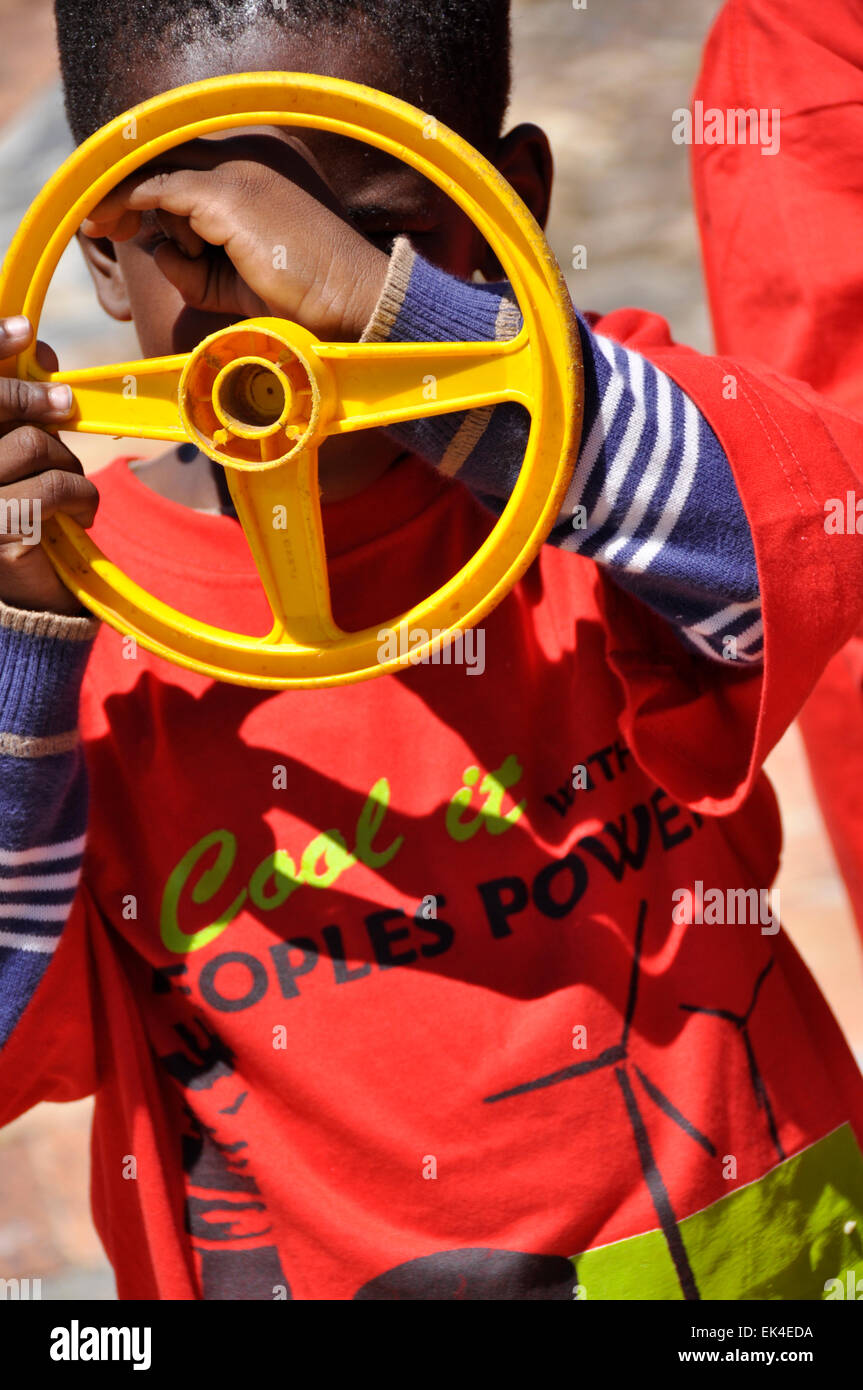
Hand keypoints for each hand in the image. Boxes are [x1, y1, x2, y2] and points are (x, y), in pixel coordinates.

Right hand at [0, 316, 97, 614]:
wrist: (26, 602)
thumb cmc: (18, 514)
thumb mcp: (14, 455)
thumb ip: (16, 404)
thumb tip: (37, 348)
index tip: (24, 330)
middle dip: (39, 402)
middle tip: (65, 407)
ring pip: (34, 444)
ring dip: (67, 461)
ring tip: (69, 486)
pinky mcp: (1, 533)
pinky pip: (57, 486)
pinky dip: (82, 496)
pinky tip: (80, 514)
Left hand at [81, 133, 390, 341]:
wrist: (350, 303)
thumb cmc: (300, 298)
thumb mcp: (234, 279)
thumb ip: (194, 261)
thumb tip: (156, 247)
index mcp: (255, 166)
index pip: (182, 161)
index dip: (142, 184)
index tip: (113, 217)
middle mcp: (245, 155)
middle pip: (162, 158)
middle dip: (121, 190)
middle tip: (95, 225)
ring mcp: (236, 171)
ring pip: (159, 178)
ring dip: (149, 219)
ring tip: (174, 253)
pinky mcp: (227, 195)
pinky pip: (158, 191)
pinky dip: (129, 204)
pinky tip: (110, 221)